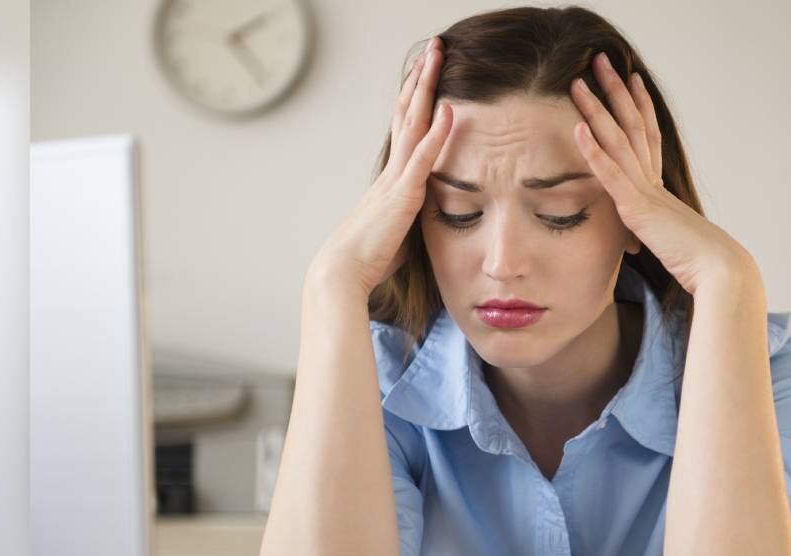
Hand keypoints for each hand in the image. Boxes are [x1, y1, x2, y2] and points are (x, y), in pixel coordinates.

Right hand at [310, 37, 452, 296]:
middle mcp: (391, 170)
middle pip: (407, 113)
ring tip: (438, 56)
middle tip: (432, 48)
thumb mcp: (395, 230)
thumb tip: (418, 216)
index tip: (425, 72)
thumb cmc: (367, 258)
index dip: (416, 98)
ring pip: (413, 123)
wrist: (342, 272)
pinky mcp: (403, 195)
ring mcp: (396, 179)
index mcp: (390, 178)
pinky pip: (422, 157)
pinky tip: (449, 109)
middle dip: (421, 79)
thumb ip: (409, 215)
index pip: (405, 128)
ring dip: (427, 88)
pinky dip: (436, 132)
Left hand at [569, 53, 759, 296]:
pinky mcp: (637, 208)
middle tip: (601, 60)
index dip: (639, 105)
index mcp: (662, 187)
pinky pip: (612, 174)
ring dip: (596, 110)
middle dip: (615, 90)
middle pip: (632, 124)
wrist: (719, 270)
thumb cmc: (698, 263)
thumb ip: (656, 232)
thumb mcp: (671, 242)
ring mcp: (645, 191)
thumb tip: (648, 238)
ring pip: (618, 141)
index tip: (631, 79)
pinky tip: (577, 128)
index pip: (649, 135)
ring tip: (578, 83)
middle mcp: (654, 181)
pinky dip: (593, 151)